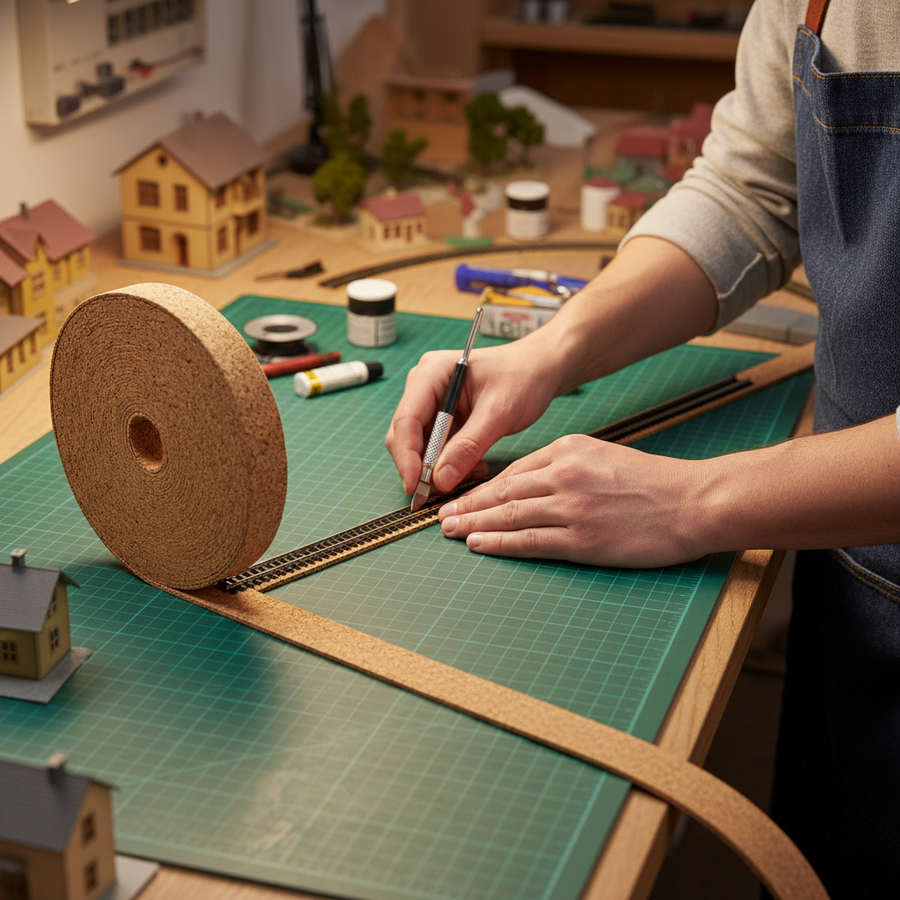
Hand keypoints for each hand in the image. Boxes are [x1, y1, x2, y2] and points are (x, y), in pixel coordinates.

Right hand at [386, 340, 559, 494]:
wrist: (539, 370)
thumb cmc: (522, 378)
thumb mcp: (499, 412)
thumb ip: (469, 446)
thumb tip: (441, 480)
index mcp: (431, 373)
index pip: (405, 419)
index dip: (406, 456)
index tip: (416, 487)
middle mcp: (423, 387)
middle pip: (405, 435)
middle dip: (421, 466)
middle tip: (445, 490)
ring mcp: (431, 403)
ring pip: (418, 447)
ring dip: (439, 468)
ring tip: (473, 472)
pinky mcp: (441, 419)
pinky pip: (435, 449)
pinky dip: (450, 464)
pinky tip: (474, 466)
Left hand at [437, 434, 707, 567]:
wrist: (692, 502)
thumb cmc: (653, 481)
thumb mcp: (604, 455)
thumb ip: (567, 464)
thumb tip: (532, 481)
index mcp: (569, 450)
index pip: (514, 470)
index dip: (483, 485)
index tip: (461, 493)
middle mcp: (564, 475)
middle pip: (504, 491)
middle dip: (468, 503)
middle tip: (440, 514)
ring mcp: (571, 508)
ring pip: (510, 514)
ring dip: (475, 522)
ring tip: (449, 529)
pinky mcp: (583, 539)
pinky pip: (530, 540)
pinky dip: (500, 542)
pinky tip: (479, 544)